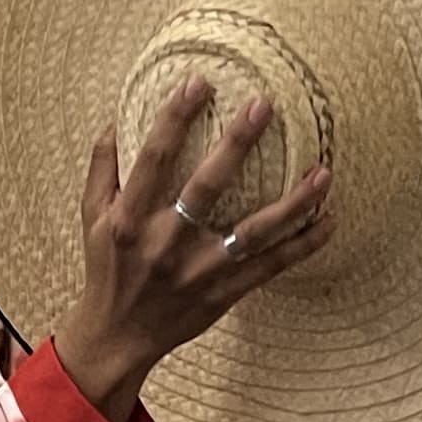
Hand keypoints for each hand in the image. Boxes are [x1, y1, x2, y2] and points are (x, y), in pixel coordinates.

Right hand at [47, 80, 336, 421]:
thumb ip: (103, 166)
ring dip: (293, 202)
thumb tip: (116, 116)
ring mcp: (200, 271)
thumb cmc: (106, 270)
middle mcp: (167, 244)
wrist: (117, 338)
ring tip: (325, 172)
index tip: (198, 82)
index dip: (174, 118)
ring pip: (254, 232)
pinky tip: (330, 221)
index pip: (154, 158)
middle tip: (264, 105)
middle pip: (208, 187)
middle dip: (237, 144)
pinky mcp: (225, 294)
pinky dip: (304, 245)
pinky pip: (272, 267)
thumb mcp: (91, 217)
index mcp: (131, 220)